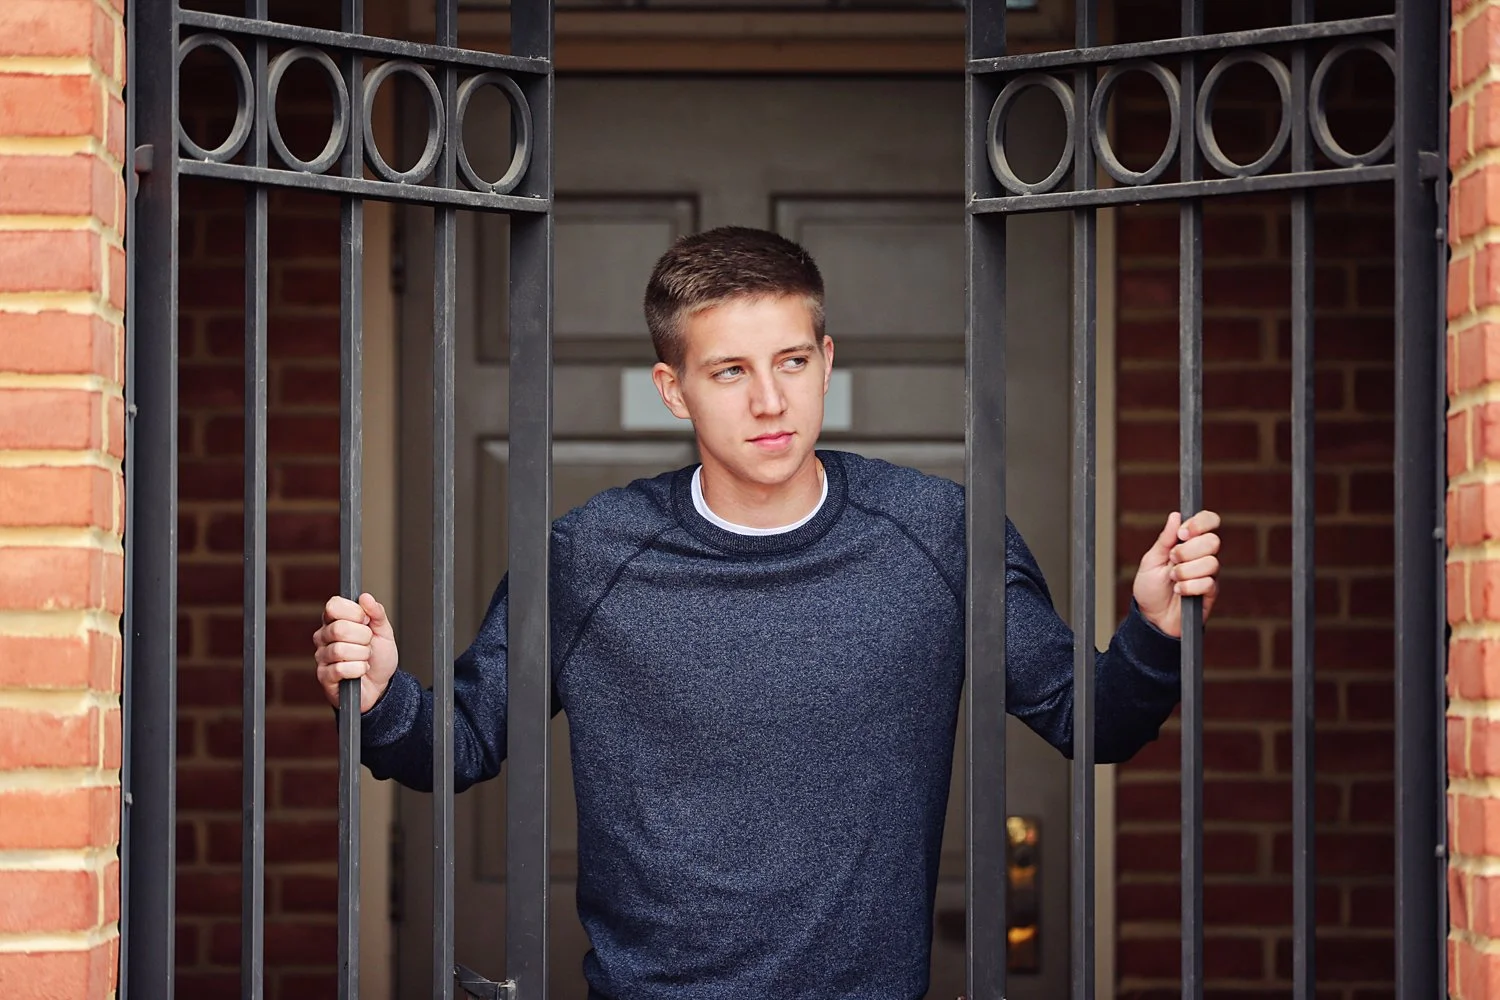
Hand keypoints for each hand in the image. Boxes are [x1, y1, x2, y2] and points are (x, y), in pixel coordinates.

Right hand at [313, 593, 398, 712]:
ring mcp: (322, 656)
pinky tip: (361, 670)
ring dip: (362, 655)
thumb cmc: (379, 658)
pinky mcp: (324, 676)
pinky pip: (340, 669)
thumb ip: (377, 613)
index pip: (333, 605)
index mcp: (336, 621)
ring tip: (365, 658)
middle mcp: (324, 636)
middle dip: (363, 637)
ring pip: (340, 650)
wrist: (381, 686)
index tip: (366, 621)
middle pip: (338, 628)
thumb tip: (365, 597)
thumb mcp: (384, 632)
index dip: (354, 612)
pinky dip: (358, 669)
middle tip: (368, 644)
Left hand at [1132, 510, 1220, 637]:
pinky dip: (1188, 587)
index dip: (1200, 523)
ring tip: (1173, 579)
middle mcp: (1203, 555)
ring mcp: (1209, 574)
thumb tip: (1175, 515)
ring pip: (1211, 563)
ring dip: (1185, 571)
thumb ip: (1164, 539)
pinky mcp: (1211, 592)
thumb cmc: (1150, 588)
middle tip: (1172, 560)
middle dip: (1187, 551)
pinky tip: (1179, 591)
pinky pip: (1208, 583)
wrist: (1152, 617)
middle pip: (1213, 541)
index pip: (1209, 521)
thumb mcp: (1151, 560)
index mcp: (1189, 543)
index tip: (1182, 533)